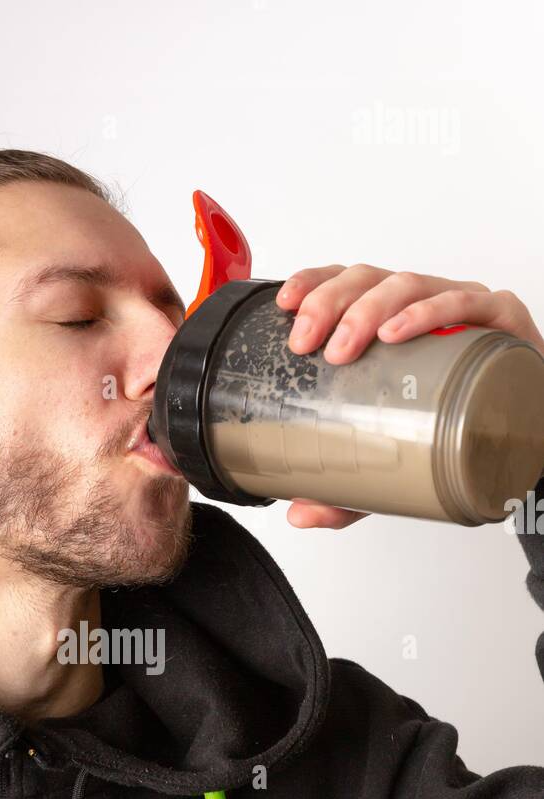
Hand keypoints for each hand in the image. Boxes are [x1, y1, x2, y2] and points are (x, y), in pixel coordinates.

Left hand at [274, 264, 543, 529]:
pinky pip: (465, 303)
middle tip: (305, 342)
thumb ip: (348, 489)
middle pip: (368, 279)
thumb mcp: (392, 464)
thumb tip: (300, 515)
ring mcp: (463, 308)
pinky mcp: (500, 322)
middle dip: (329, 303)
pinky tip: (398, 332)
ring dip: (369, 309)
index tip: (284, 305)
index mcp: (391, 321)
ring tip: (344, 346)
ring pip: (409, 283)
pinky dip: (428, 312)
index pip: (346, 284)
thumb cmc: (459, 429)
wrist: (530, 442)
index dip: (314, 283)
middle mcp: (422, 306)